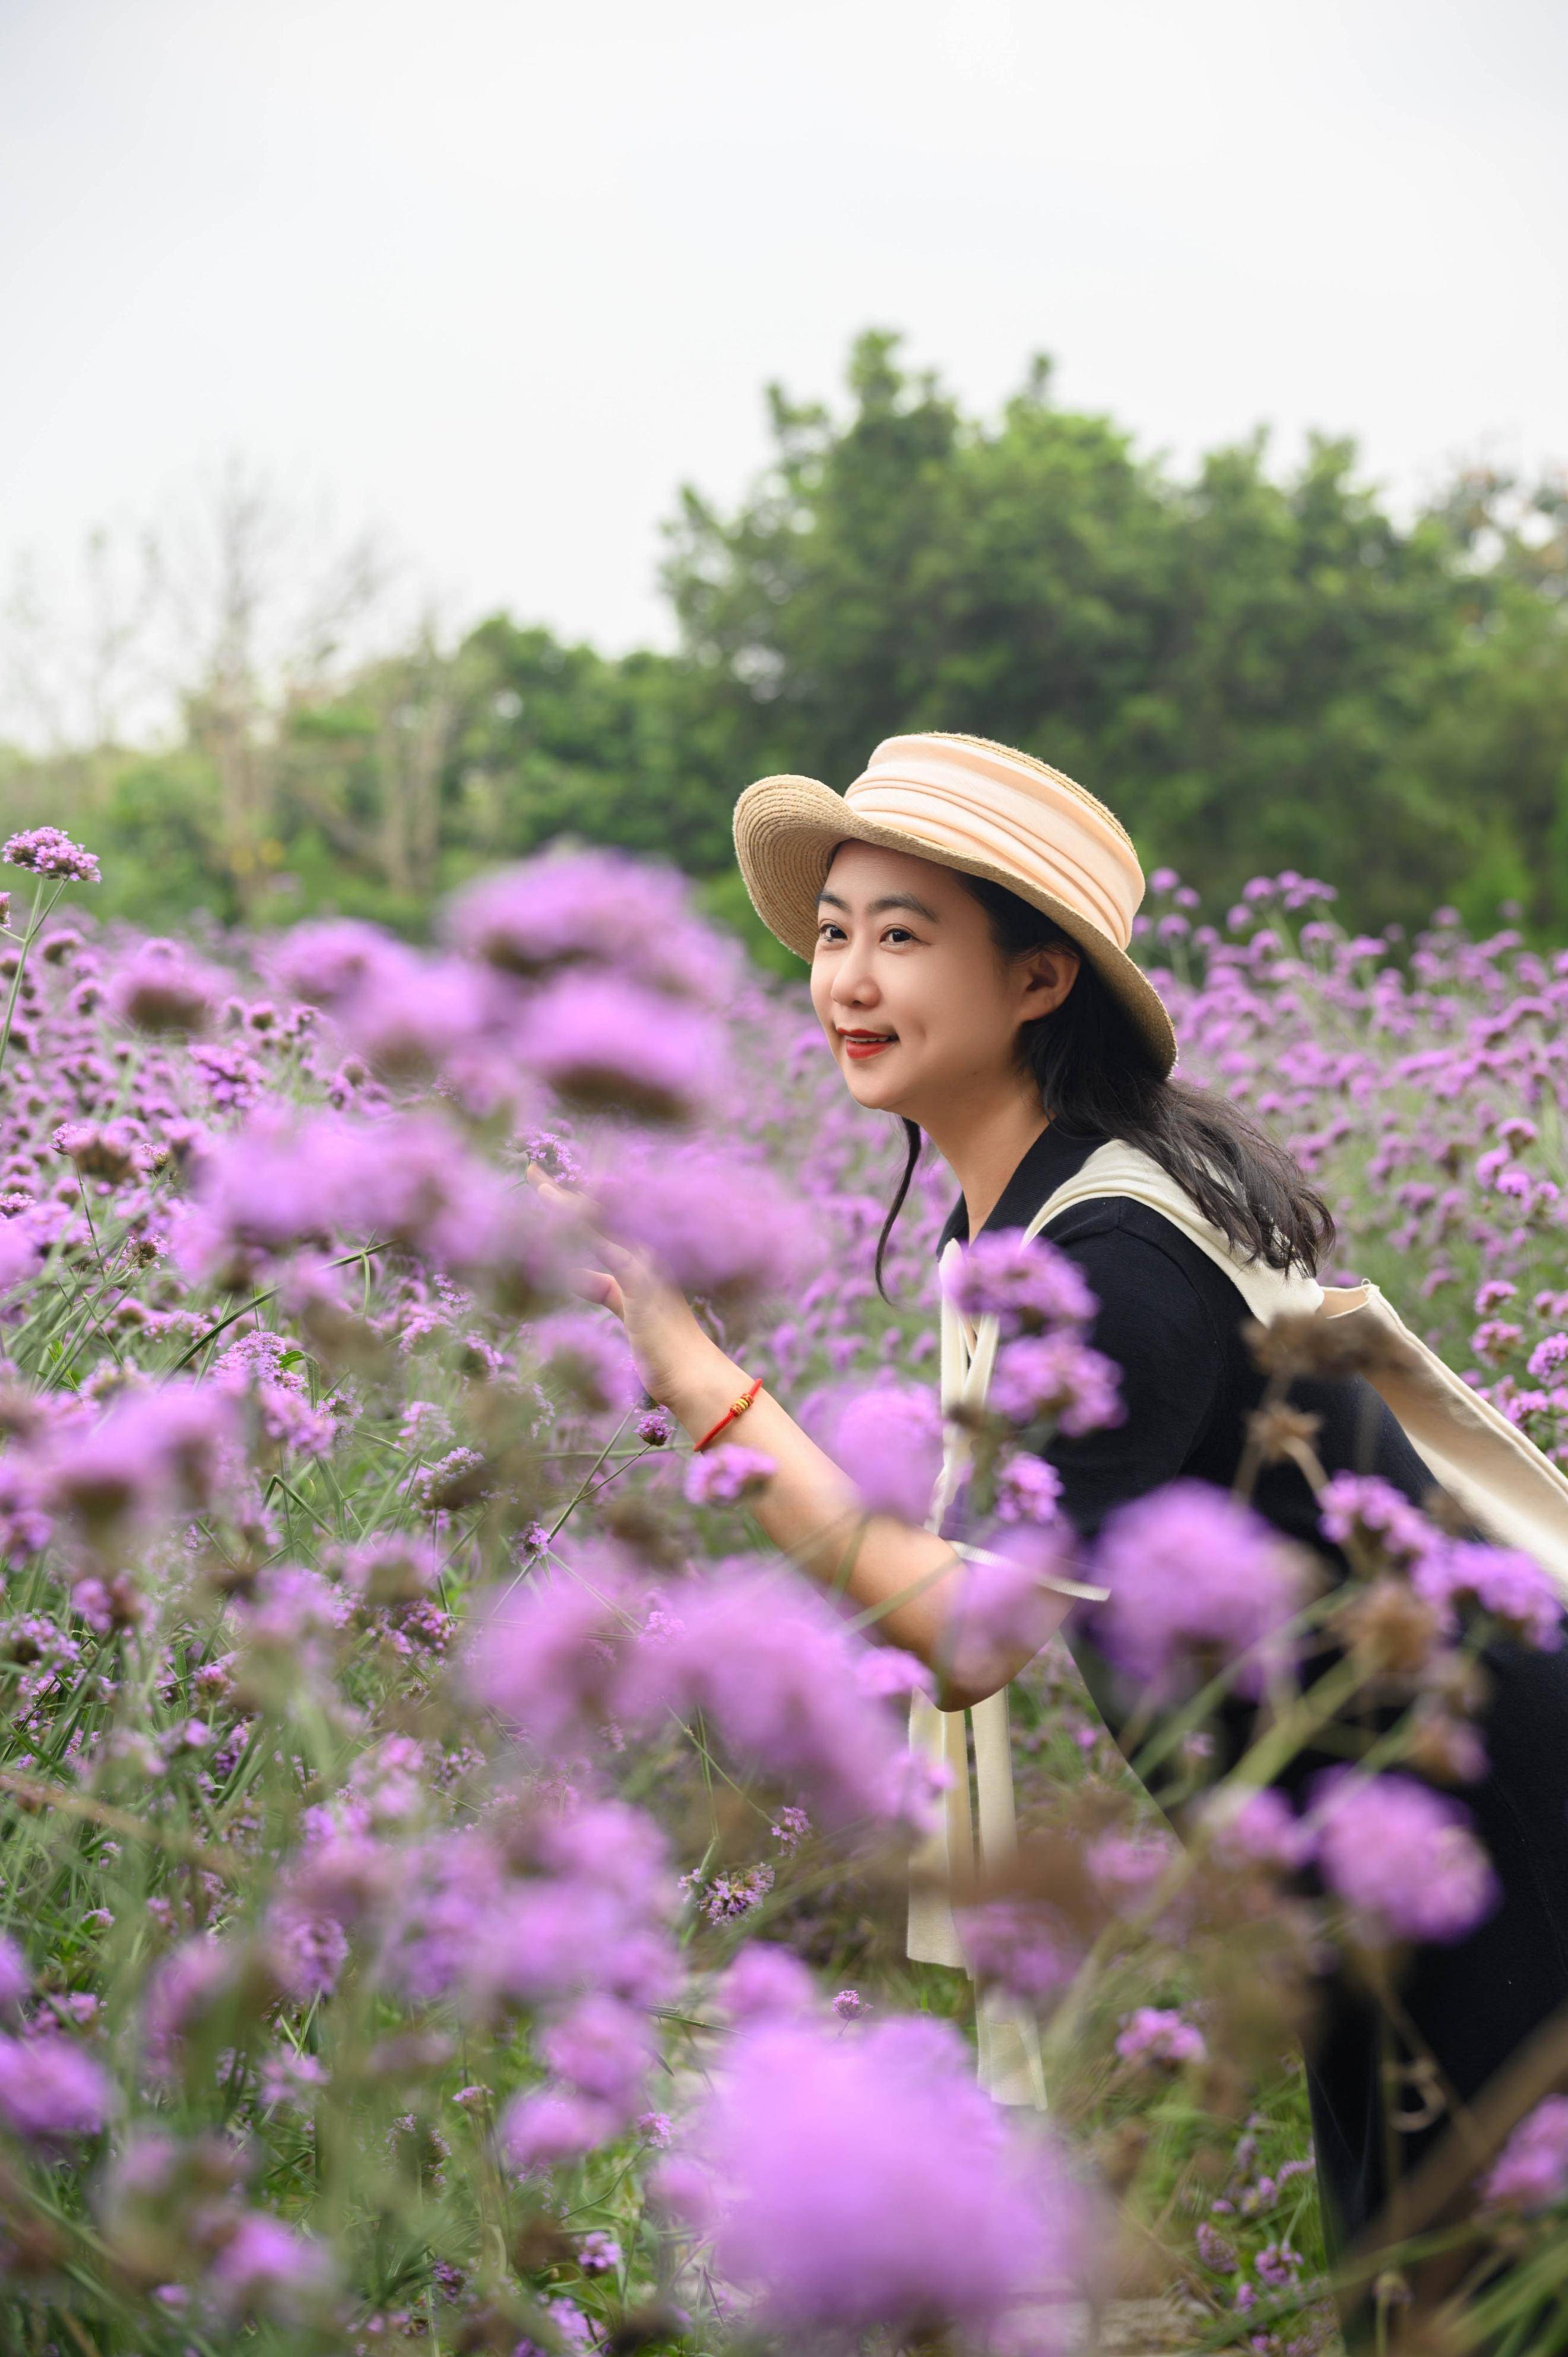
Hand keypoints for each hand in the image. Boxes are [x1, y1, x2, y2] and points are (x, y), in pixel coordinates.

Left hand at [524, 1162, 719, 1407]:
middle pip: (600, 1212)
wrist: (692, 1375)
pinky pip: (613, 1255)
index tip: (543, 1182)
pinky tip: (568, 1224)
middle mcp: (647, 1251)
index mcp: (642, 1253)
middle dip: (564, 1192)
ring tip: (541, 1189)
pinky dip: (591, 1238)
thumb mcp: (626, 1307)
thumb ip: (603, 1288)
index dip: (572, 1199)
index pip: (603, 1218)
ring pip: (605, 1227)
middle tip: (530, 1170)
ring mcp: (648, 1265)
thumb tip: (573, 1275)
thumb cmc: (662, 1345)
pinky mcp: (643, 1286)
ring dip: (571, 1208)